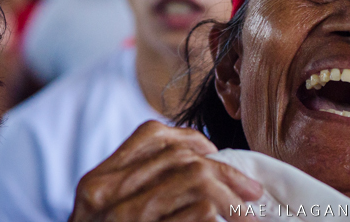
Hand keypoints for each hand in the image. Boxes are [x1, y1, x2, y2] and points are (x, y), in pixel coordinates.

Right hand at [69, 121, 262, 221]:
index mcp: (98, 183)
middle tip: (251, 191)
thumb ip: (139, 191)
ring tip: (251, 217)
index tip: (214, 154)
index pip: (150, 136)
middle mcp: (106, 196)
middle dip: (225, 171)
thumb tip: (199, 165)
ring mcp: (126, 218)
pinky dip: (222, 219)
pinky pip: (202, 215)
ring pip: (197, 180)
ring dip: (234, 199)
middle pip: (181, 157)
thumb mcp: (110, 218)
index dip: (190, 139)